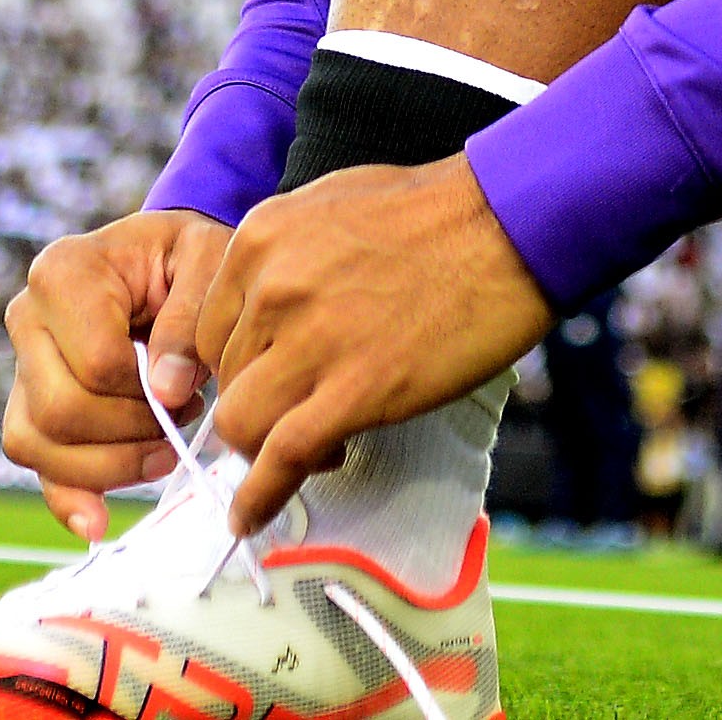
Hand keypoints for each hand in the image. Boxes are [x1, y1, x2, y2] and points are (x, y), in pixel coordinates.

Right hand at [2, 207, 233, 540]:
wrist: (169, 256)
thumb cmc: (190, 254)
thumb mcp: (210, 258)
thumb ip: (191, 318)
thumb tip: (168, 392)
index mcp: (64, 272)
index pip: (97, 365)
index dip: (147, 394)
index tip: (190, 387)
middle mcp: (27, 317)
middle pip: (60, 411)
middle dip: (130, 433)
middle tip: (183, 418)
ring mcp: (21, 363)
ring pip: (39, 444)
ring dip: (109, 466)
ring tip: (165, 449)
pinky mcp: (29, 401)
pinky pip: (34, 459)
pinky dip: (65, 496)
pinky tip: (97, 523)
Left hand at [197, 157, 550, 533]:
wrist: (514, 222)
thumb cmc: (444, 209)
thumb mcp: (336, 203)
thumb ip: (288, 251)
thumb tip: (268, 298)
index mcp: (263, 239)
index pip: (207, 328)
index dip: (235, 365)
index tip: (262, 381)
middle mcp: (273, 288)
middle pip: (225, 379)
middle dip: (256, 403)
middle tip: (301, 413)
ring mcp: (312, 341)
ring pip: (242, 422)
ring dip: (260, 449)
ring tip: (304, 454)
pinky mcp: (357, 389)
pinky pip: (282, 458)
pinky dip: (259, 497)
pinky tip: (250, 518)